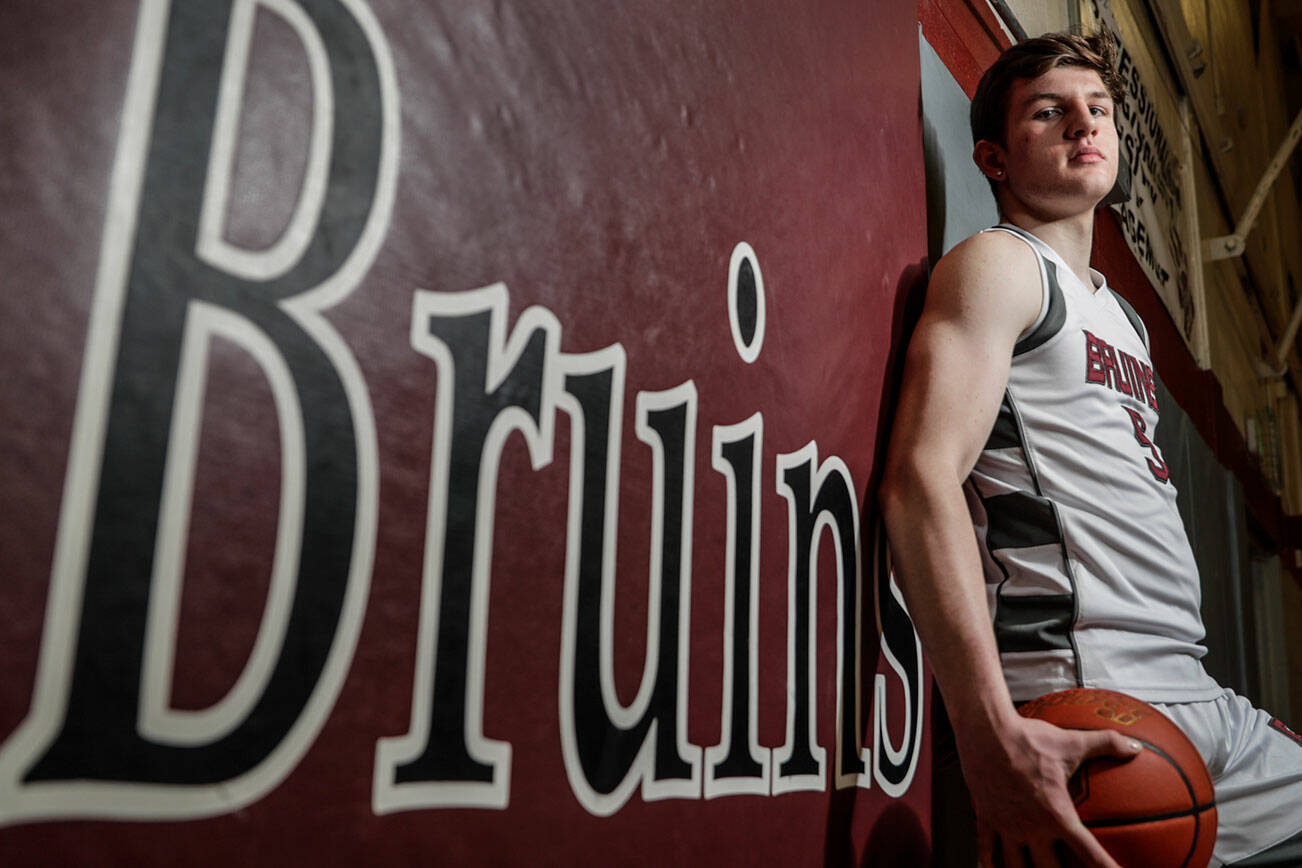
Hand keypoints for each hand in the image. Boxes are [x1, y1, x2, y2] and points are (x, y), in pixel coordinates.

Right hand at [958, 714, 1141, 867]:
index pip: (1089, 854)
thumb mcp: (1072, 742)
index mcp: (1057, 814)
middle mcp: (1032, 827)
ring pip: (1016, 867)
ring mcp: (1006, 826)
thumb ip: (1106, 744)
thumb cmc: (1027, 739)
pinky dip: (989, 864)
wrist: (985, 732)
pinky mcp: (985, 819)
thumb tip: (1135, 748)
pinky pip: (985, 851)